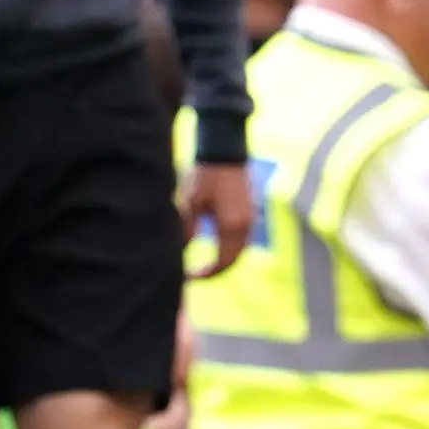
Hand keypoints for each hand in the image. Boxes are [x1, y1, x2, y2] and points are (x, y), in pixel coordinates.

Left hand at [181, 159, 255, 277]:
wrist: (224, 151)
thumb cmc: (204, 175)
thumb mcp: (190, 203)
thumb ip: (186, 229)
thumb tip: (177, 253)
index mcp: (232, 226)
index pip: (223, 262)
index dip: (206, 273)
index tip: (189, 277)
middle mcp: (246, 226)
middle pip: (233, 260)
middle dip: (215, 270)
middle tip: (195, 274)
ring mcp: (251, 219)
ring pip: (239, 250)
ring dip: (223, 260)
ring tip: (203, 264)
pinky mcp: (250, 212)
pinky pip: (241, 239)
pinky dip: (229, 248)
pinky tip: (214, 247)